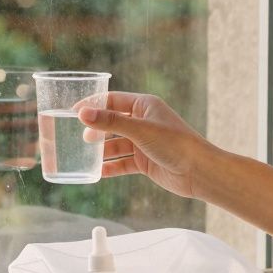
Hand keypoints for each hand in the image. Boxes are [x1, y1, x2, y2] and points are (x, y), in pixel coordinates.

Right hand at [77, 92, 212, 198]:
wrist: (198, 172)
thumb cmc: (175, 144)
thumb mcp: (140, 130)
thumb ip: (110, 122)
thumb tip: (82, 114)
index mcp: (144, 105)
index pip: (112, 100)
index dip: (93, 105)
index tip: (73, 113)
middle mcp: (143, 122)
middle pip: (112, 123)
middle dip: (96, 130)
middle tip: (81, 138)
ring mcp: (143, 142)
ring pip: (115, 144)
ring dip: (102, 150)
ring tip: (85, 156)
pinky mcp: (145, 161)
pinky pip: (122, 162)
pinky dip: (111, 167)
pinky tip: (98, 172)